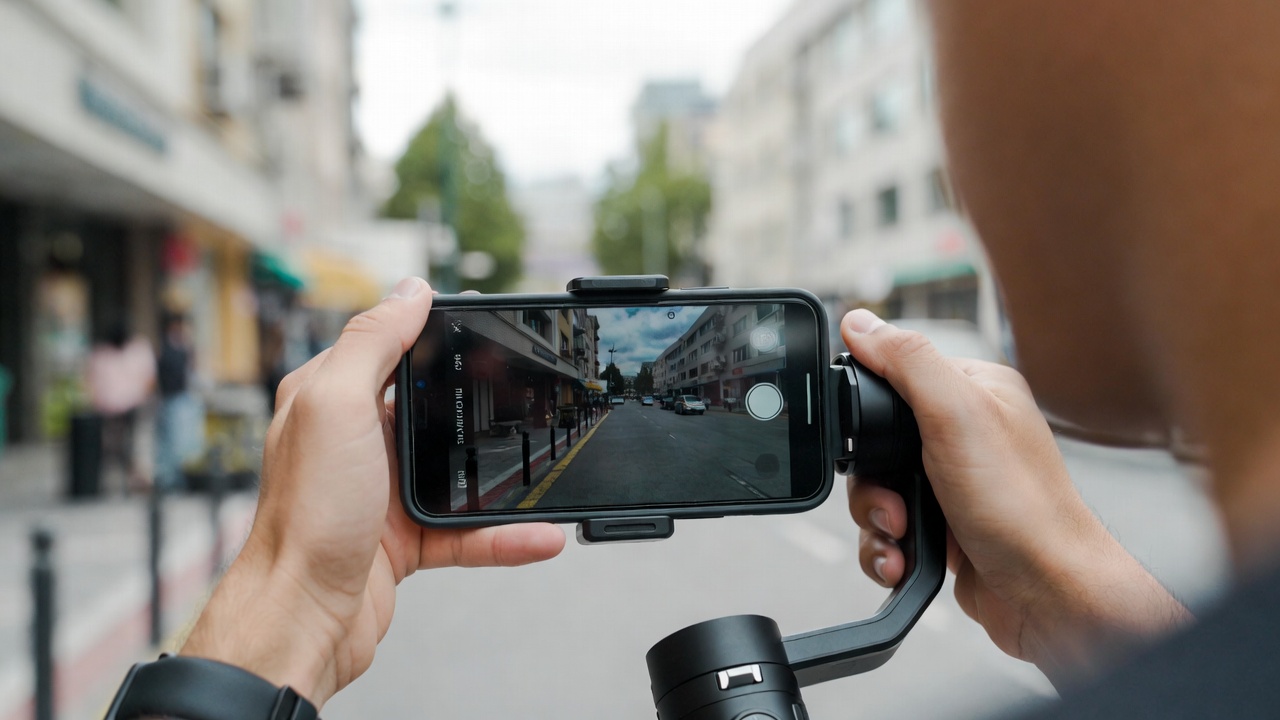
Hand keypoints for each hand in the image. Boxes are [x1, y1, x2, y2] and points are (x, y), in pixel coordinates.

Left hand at [181, 278, 564, 706]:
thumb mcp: (336, 405)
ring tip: (547, 462)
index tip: (485, 323)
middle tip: (530, 390)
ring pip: (458, 470)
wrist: (301, 618)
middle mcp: (355, 441)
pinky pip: (468, 530)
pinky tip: (540, 535)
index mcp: (332, 398)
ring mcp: (382, 492)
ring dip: (504, 473)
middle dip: (483, 398)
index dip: (434, 332)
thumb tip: (410, 290)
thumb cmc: (305, 517)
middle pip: (432, 406)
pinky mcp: (404, 540)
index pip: (389, 346)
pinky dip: (505, 535)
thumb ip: (373, 343)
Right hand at [842, 310, 1189, 685]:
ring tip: (901, 535)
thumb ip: (907, 361)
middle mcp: (963, 433)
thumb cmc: (1021, 507)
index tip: (869, 439)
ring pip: (875, 489)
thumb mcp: (957, 415)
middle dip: (871, 481)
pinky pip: (886, 529)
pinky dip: (884, 547)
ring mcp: (951, 482)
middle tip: (894, 501)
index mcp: (974, 390)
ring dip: (875, 520)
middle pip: (874, 441)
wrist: (1047, 594)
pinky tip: (902, 557)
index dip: (869, 408)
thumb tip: (860, 322)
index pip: (894, 374)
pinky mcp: (941, 525)